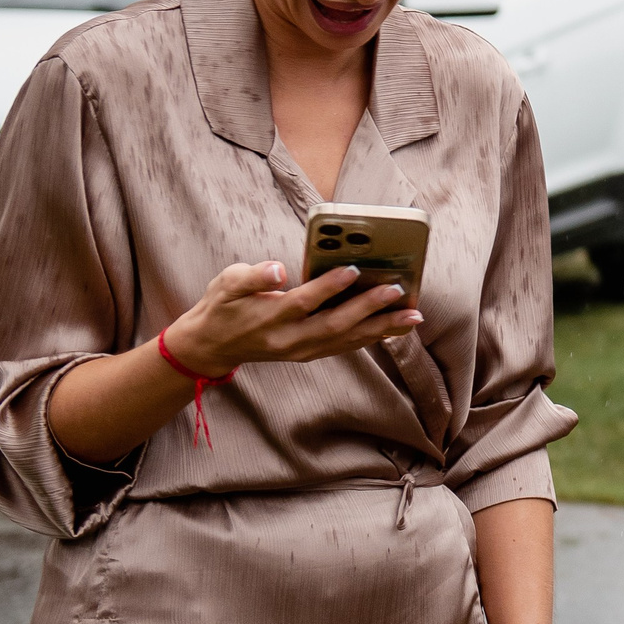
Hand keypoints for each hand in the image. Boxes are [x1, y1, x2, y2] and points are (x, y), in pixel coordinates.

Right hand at [161, 261, 421, 378]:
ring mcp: (301, 351)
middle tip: (397, 291)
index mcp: (268, 317)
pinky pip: (346, 346)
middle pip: (333, 325)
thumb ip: (251, 277)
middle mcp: (288, 339)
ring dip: (381, 328)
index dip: (328, 287)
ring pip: (346, 341)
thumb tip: (277, 271)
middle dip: (368, 308)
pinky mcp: (309, 354)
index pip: (303, 302)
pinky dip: (373, 337)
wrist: (211, 346)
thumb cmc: (223, 305)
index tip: (353, 269)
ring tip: (412, 316)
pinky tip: (397, 328)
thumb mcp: (226, 284)